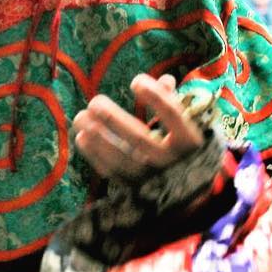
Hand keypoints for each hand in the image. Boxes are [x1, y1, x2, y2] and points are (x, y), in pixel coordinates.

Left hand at [72, 73, 203, 180]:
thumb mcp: (186, 126)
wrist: (190, 192)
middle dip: (113, 118)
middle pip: (139, 138)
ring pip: (121, 158)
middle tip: (94, 102)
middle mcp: (170, 161)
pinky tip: (81, 137)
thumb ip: (174, 103)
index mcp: (189, 142)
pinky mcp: (135, 188)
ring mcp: (152, 177)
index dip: (155, 96)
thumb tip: (166, 80)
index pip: (172, 115)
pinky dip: (94, 155)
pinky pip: (112, 172)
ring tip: (81, 118)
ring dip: (97, 137)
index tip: (135, 81)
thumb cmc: (184, 148)